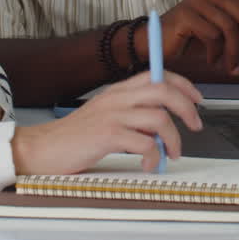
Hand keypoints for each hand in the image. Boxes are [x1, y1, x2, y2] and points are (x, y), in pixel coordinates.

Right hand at [10, 71, 203, 174]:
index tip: (197, 100)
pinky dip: (154, 156)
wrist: (42, 149)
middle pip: (164, 91)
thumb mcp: (106, 117)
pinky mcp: (107, 135)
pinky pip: (144, 143)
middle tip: (195, 126)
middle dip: (187, 108)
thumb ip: (132, 115)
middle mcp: (117, 98)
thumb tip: (163, 125)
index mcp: (118, 90)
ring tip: (171, 153)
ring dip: (173, 138)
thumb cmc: (74, 137)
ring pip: (159, 117)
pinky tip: (148, 164)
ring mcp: (112, 115)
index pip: (158, 75)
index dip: (183, 85)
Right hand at [154, 0, 238, 73]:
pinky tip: (210, 60)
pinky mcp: (185, 15)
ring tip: (229, 66)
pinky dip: (215, 52)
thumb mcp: (221, 32)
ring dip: (232, 52)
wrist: (156, 45)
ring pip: (228, 26)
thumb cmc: (190, 39)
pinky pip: (212, 35)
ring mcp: (195, 1)